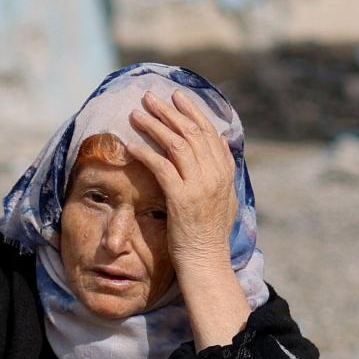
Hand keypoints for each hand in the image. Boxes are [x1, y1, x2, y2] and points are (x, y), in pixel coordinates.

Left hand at [127, 89, 238, 272]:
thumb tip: (221, 140)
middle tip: (150, 97)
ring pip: (175, 144)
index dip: (191, 111)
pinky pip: (161, 167)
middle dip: (168, 111)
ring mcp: (199, 186)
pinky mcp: (182, 198)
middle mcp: (215, 174)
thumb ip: (224, 167)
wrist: (206, 261)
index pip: (208, 131)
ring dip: (153, 125)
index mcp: (225, 171)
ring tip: (136, 114)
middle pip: (190, 132)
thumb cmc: (210, 232)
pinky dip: (146, 153)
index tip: (176, 96)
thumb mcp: (226, 196)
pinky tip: (131, 145)